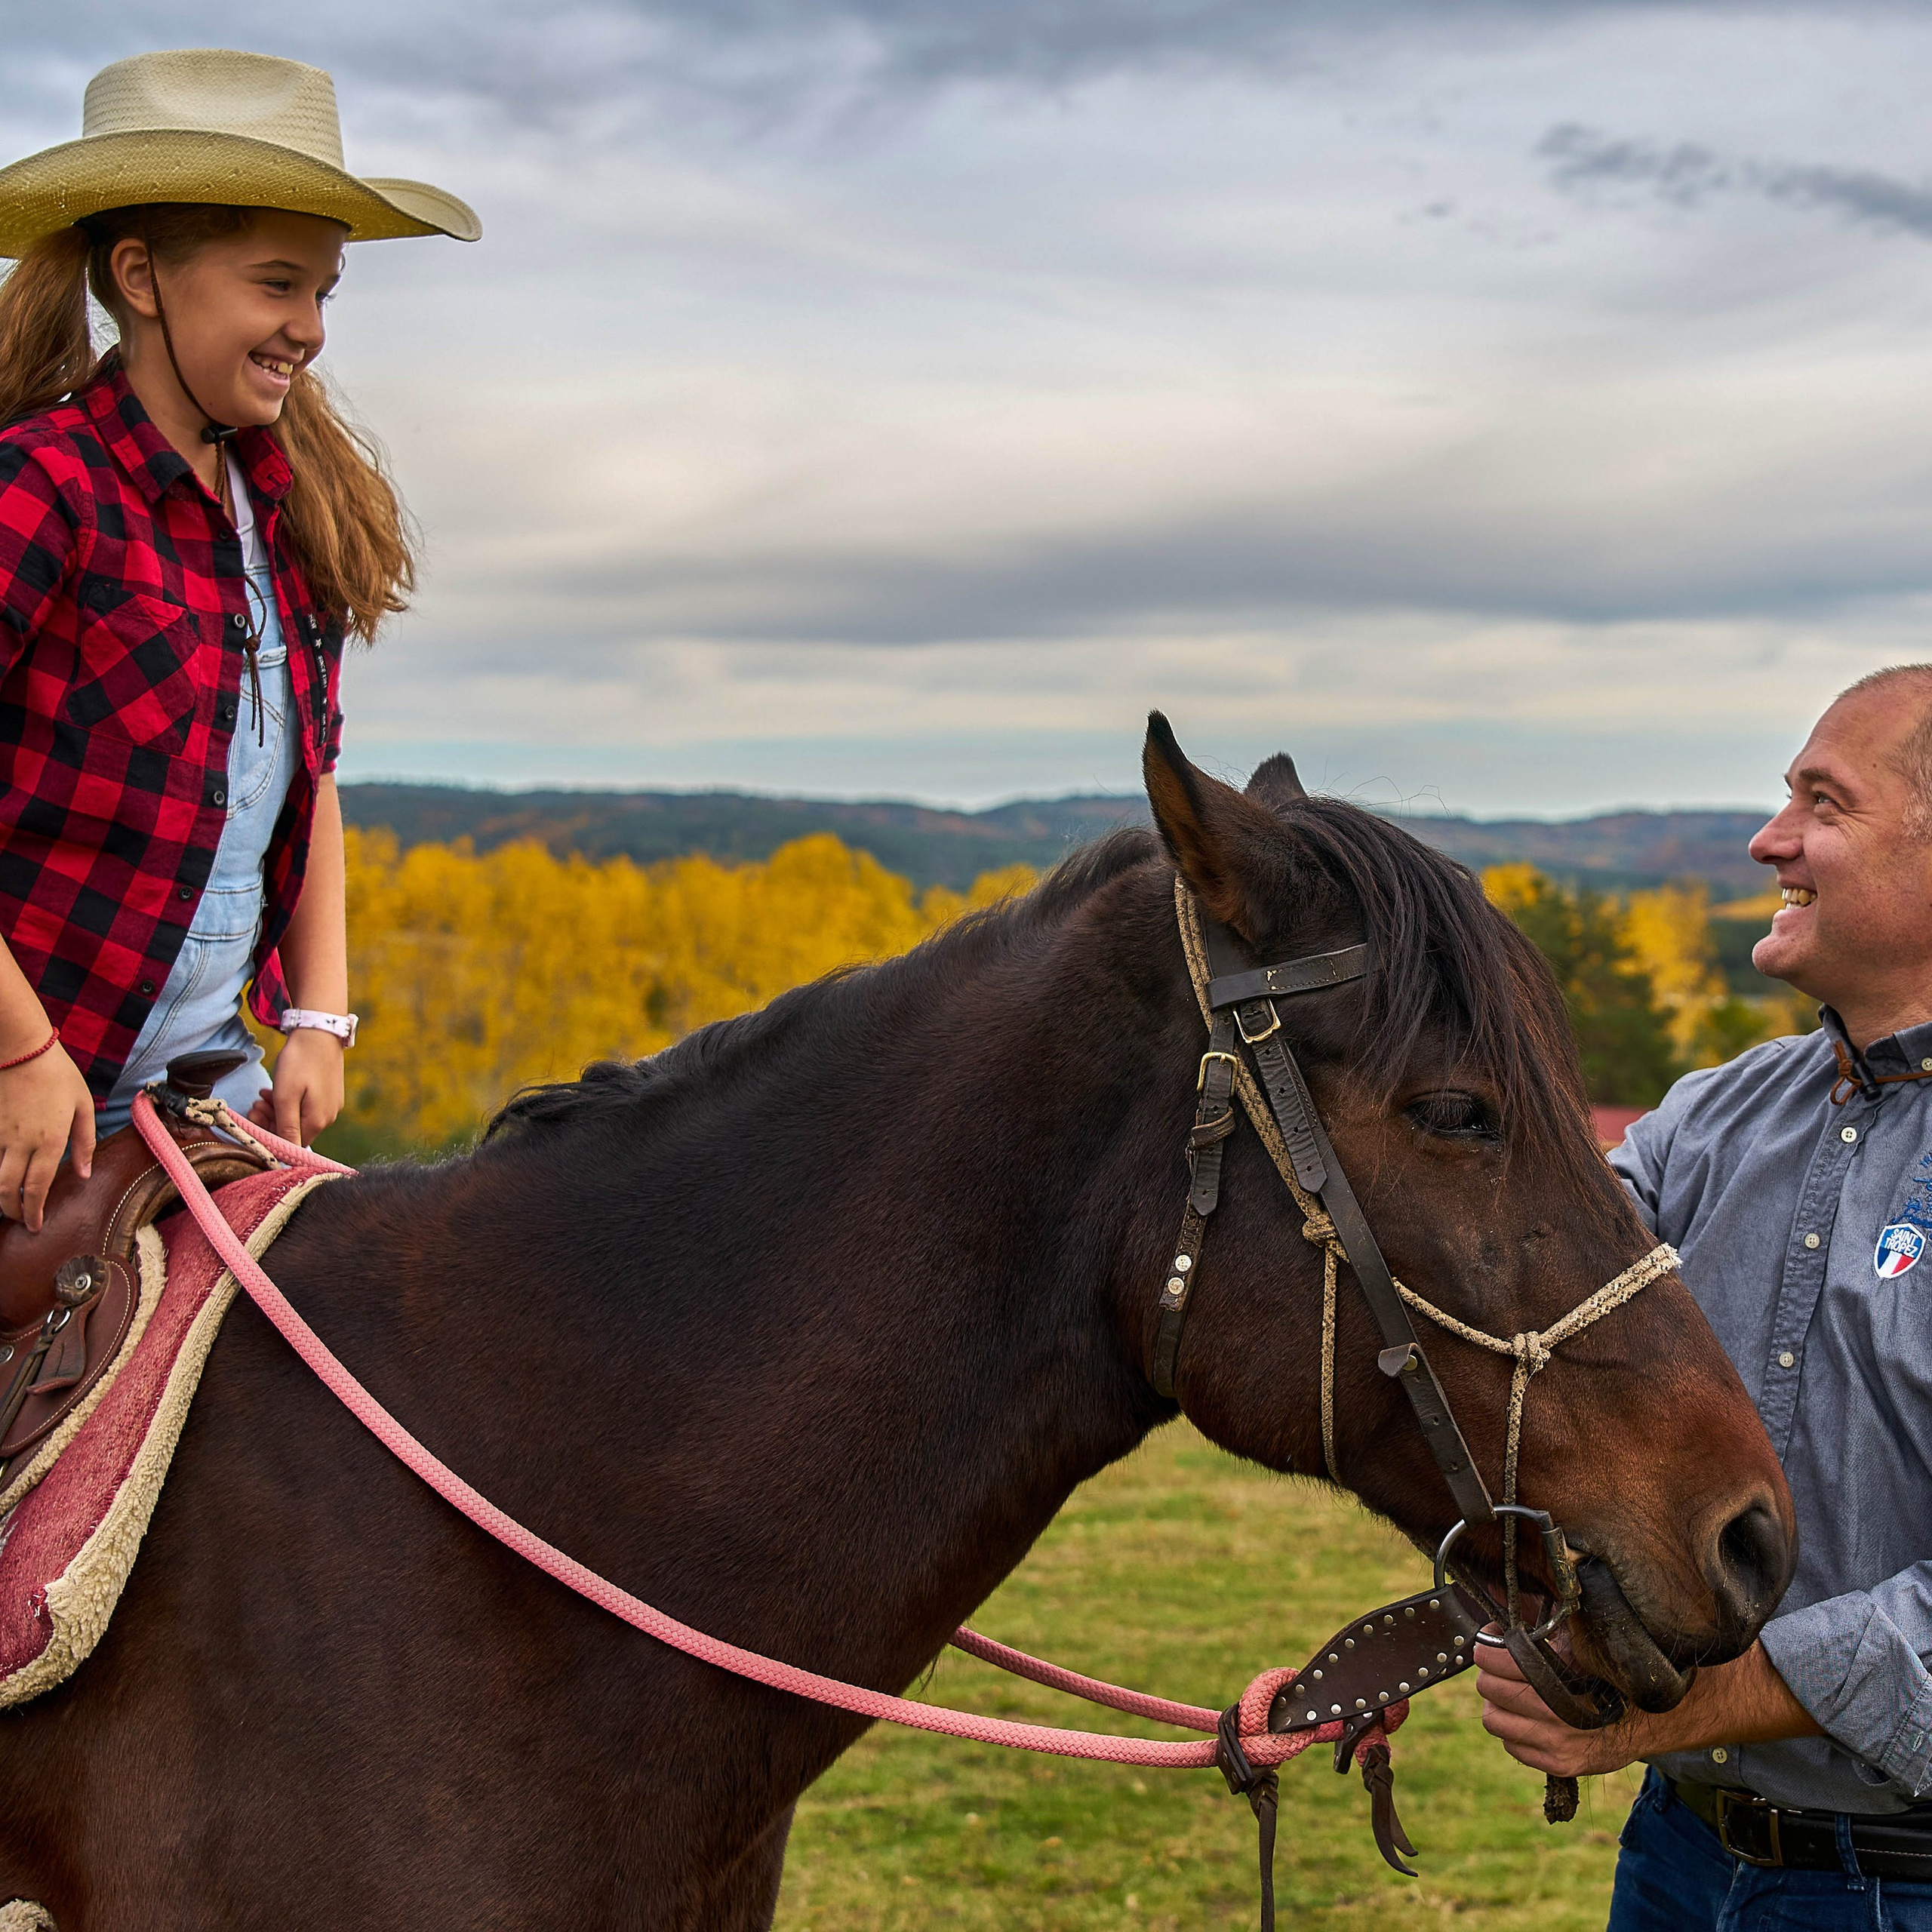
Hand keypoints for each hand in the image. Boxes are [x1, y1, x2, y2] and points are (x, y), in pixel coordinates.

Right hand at [0, 1040, 94, 1232]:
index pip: (38, 1187)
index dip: (34, 1211)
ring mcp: (0, 1136)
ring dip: (1, 1195)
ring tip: (9, 1205)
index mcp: (49, 1141)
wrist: (21, 1049)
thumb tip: (84, 1173)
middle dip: (12, 1210)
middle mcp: (21, 1143)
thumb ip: (84, 1142)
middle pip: (9, 1189)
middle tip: (19, 1221)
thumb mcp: (83, 1106)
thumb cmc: (58, 1075)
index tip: (35, 1226)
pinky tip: (2, 1176)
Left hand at [251, 1027, 343, 1146]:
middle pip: (295, 1131)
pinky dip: (290, 1101)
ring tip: (264, 1093)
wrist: (319, 1032)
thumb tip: (286, 1156)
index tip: (254, 1118)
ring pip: (299, 1118)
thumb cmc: (300, 1062)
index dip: (270, 1135)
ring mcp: (331, 1105)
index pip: (291, 1144)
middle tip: (255, 1103)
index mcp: (317, 1121)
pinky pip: (307, 1107)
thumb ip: (286, 1127)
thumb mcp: (286, 1096)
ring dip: (278, 1110)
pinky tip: (278, 1089)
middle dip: (271, 1120)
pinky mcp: (330, 1094)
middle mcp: (328, 1118)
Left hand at [1477, 1634, 1646, 1779]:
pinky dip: (1514, 1733)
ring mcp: (1555, 1742)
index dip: (1486, 1646)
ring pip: (1493, 1720)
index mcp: (1556, 1674)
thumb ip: (1546, 1627)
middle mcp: (1553, 1711)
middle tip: (1501, 1668)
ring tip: (1514, 1696)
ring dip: (1499, 1705)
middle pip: (1488, 1688)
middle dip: (1491, 1674)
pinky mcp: (1558, 1764)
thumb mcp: (1580, 1645)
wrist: (1648, 1721)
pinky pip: (1511, 1746)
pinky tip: (1531, 1721)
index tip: (1492, 1641)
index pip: (1493, 1659)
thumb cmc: (1607, 1677)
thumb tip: (1508, 1602)